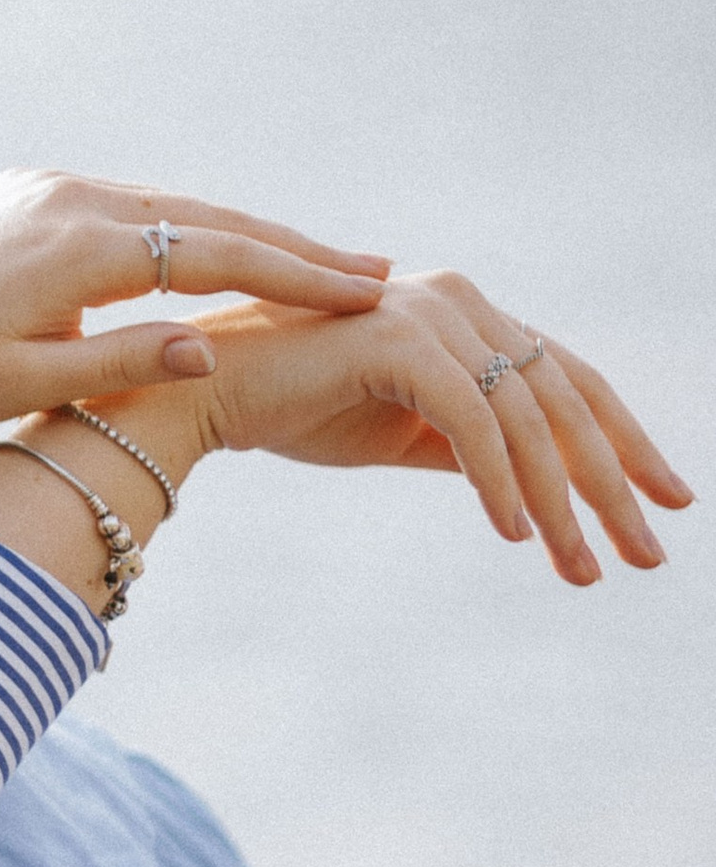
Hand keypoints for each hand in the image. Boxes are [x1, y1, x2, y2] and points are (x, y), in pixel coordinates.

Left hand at [0, 169, 390, 465]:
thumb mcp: (26, 384)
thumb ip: (121, 361)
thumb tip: (213, 346)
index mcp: (73, 248)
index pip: (211, 254)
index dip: (294, 274)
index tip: (366, 293)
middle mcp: (68, 197)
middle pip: (206, 219)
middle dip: (291, 247)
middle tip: (375, 272)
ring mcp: (50, 185)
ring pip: (172, 209)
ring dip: (242, 236)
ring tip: (318, 266)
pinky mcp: (33, 188)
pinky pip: (130, 206)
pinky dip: (185, 230)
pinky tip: (227, 253)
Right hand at [174, 276, 687, 582]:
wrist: (201, 396)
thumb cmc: (294, 410)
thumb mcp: (405, 434)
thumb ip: (471, 447)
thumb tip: (538, 491)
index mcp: (468, 313)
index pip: (569, 380)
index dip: (625, 444)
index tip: (667, 503)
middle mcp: (461, 298)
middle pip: (566, 398)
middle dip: (612, 484)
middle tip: (647, 555)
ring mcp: (431, 309)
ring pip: (525, 416)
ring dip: (559, 502)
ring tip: (579, 568)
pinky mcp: (397, 337)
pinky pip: (469, 420)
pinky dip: (498, 480)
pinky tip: (514, 535)